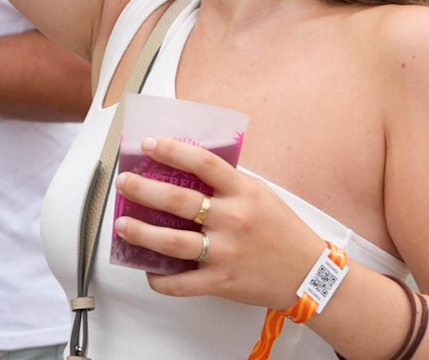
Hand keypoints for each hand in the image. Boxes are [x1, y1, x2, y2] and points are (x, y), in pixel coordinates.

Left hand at [112, 136, 322, 310]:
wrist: (306, 273)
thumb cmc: (282, 229)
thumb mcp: (260, 194)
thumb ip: (228, 182)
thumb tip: (187, 167)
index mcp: (243, 192)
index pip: (203, 164)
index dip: (174, 151)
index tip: (149, 144)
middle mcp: (232, 220)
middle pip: (179, 202)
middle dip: (144, 189)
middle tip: (124, 182)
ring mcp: (225, 252)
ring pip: (173, 243)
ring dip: (141, 233)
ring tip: (121, 224)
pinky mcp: (221, 282)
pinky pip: (181, 284)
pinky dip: (160, 279)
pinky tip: (148, 269)